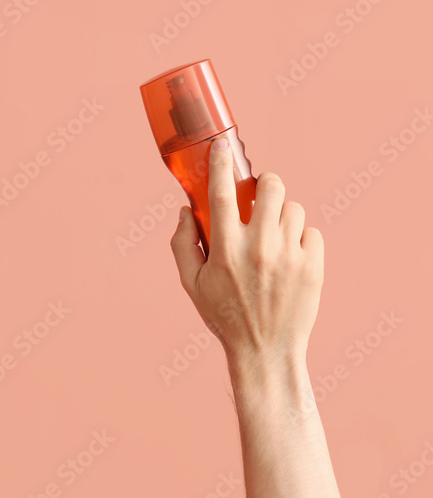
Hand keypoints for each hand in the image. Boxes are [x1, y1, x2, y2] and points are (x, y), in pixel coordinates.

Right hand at [170, 136, 323, 364]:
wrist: (265, 351)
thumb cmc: (224, 317)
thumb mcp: (190, 284)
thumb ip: (182, 244)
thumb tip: (185, 211)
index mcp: (225, 249)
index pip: (220, 193)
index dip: (220, 164)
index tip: (221, 146)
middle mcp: (259, 247)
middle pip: (271, 187)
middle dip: (265, 184)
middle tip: (259, 197)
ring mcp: (290, 256)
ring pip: (293, 208)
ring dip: (282, 214)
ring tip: (273, 234)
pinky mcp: (313, 266)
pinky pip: (312, 232)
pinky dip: (301, 238)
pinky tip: (289, 255)